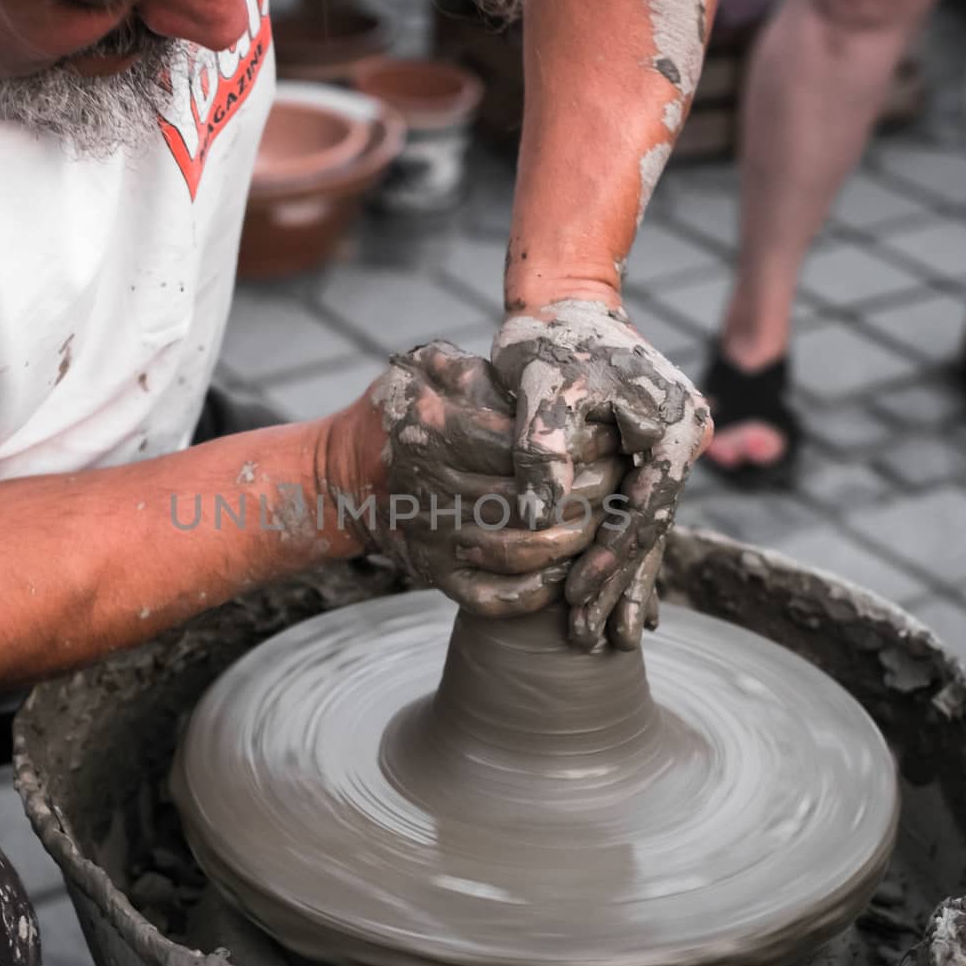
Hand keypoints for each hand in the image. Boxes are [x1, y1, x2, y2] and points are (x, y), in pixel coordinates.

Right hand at [334, 341, 624, 615]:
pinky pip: (490, 597)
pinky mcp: (435, 573)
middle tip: (622, 485)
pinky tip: (566, 572)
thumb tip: (531, 382)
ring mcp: (434, 536)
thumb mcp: (426, 368)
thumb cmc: (400, 410)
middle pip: (530, 502)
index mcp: (436, 430)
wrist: (343, 476)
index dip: (577, 448)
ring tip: (604, 524)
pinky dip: (534, 594)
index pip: (523, 447)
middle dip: (587, 497)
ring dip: (571, 545)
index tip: (613, 440)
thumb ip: (473, 368)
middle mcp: (434, 486)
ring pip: (519, 552)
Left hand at [491, 299, 710, 649]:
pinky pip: (639, 516)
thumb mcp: (540, 383)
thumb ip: (541, 446)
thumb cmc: (549, 338)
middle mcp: (682, 440)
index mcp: (671, 426)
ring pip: (647, 530)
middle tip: (594, 642)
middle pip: (651, 529)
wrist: (564, 302)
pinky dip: (626, 557)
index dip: (609, 559)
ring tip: (610, 640)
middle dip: (620, 587)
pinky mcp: (649, 456)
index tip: (576, 597)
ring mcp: (670, 450)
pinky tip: (625, 604)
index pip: (643, 511)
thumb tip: (537, 516)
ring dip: (626, 583)